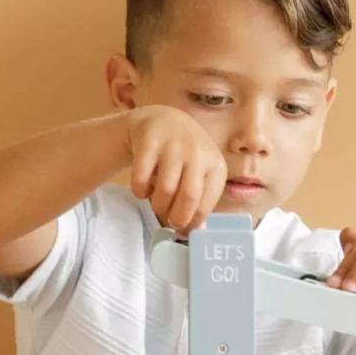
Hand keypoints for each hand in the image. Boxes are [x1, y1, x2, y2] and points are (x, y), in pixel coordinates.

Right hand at [127, 105, 227, 233]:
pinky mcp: (150, 141)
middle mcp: (198, 152)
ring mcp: (174, 145)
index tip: (183, 229)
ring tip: (157, 203)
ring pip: (165, 190)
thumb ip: (199, 202)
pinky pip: (141, 179)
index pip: (206, 205)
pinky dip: (140, 191)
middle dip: (177, 218)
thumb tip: (196, 233)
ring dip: (157, 205)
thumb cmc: (184, 157)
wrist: (162, 121)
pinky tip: (144, 188)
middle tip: (170, 221)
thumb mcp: (199, 176)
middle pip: (188, 198)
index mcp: (216, 165)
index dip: (192, 223)